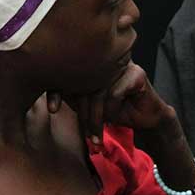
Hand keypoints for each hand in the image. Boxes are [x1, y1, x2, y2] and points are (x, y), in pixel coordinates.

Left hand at [47, 62, 170, 150]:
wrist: (145, 118)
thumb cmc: (115, 109)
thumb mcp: (87, 104)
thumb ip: (71, 96)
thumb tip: (50, 101)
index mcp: (91, 62)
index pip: (67, 71)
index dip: (57, 90)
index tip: (52, 110)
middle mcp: (106, 59)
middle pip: (83, 83)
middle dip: (81, 113)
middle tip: (84, 134)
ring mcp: (122, 64)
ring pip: (98, 90)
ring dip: (96, 117)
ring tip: (96, 135)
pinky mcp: (136, 73)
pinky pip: (114, 93)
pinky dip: (112, 110)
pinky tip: (114, 120)